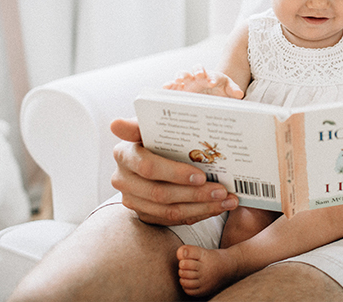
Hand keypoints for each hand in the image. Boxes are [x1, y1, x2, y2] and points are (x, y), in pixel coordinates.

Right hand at [110, 118, 238, 225]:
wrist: (156, 151)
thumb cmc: (159, 134)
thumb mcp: (152, 125)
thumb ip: (140, 123)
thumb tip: (116, 124)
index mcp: (124, 153)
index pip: (148, 167)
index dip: (176, 173)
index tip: (201, 176)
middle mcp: (123, 179)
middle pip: (160, 193)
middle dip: (195, 194)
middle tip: (221, 191)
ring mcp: (132, 199)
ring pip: (168, 211)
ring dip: (201, 207)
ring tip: (226, 201)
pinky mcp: (144, 213)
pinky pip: (173, 220)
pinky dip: (198, 214)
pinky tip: (217, 207)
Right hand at [163, 65, 243, 98]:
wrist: (210, 94)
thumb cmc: (220, 90)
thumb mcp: (228, 91)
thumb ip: (233, 91)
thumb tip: (239, 94)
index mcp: (212, 76)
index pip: (213, 74)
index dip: (212, 77)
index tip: (211, 83)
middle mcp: (199, 76)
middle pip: (197, 68)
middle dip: (197, 71)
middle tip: (198, 76)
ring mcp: (188, 81)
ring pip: (183, 74)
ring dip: (180, 76)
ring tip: (178, 82)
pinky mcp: (179, 88)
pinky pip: (172, 85)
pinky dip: (168, 86)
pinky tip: (164, 88)